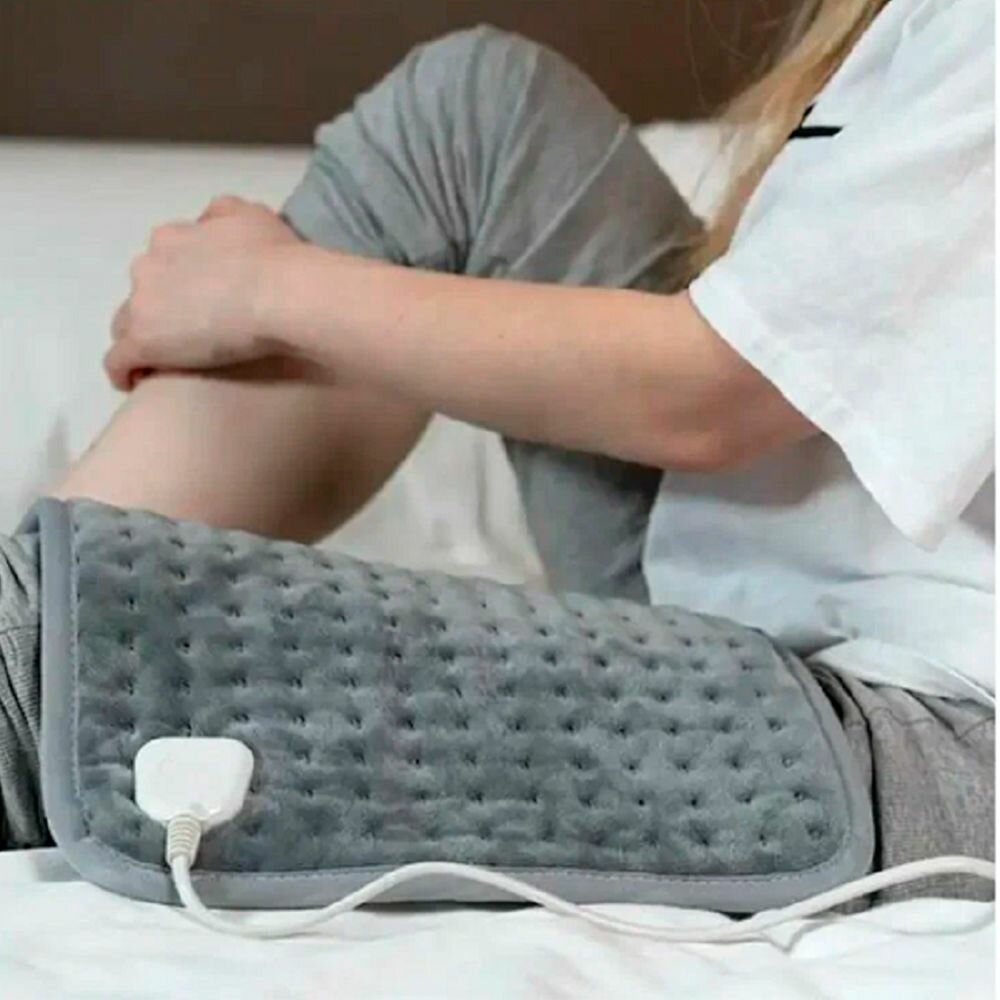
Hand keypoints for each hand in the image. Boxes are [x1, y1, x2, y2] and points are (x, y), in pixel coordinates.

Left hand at [105, 196, 300, 389]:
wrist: (279, 294)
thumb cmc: (273, 256)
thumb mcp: (250, 214)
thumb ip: (221, 213)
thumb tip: (208, 221)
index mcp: (170, 237)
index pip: (160, 261)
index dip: (177, 283)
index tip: (199, 299)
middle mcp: (147, 266)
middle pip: (141, 293)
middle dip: (159, 310)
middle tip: (193, 331)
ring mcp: (141, 306)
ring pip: (125, 326)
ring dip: (143, 339)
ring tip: (169, 361)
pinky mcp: (143, 344)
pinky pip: (118, 362)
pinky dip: (124, 371)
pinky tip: (136, 383)